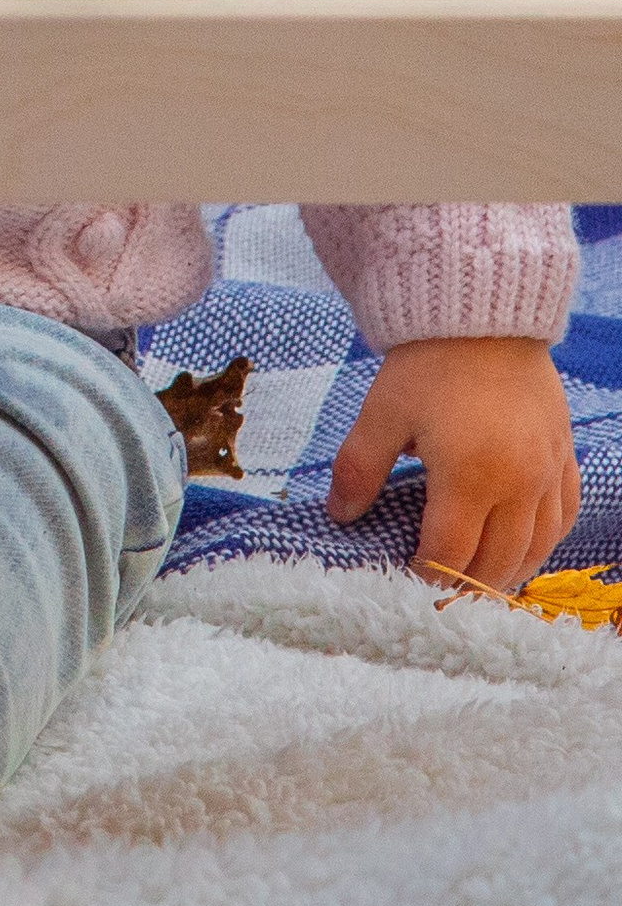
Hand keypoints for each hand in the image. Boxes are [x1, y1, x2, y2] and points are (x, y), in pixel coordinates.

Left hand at [327, 334, 578, 590]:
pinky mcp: (564, 457)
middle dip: (465, 584)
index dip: (424, 575)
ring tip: (477, 580)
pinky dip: (543, 542)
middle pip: (495, 563)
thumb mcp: (381, 413)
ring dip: (507, 573)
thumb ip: (359, 469)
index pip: (448, 554)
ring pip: (536, 549)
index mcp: (469, 477)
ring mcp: (548, 473)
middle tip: (439, 590)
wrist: (484, 315)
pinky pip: (563, 517)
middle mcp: (518, 483)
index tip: (405, 579)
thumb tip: (340, 515)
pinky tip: (521, 547)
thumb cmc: (427, 363)